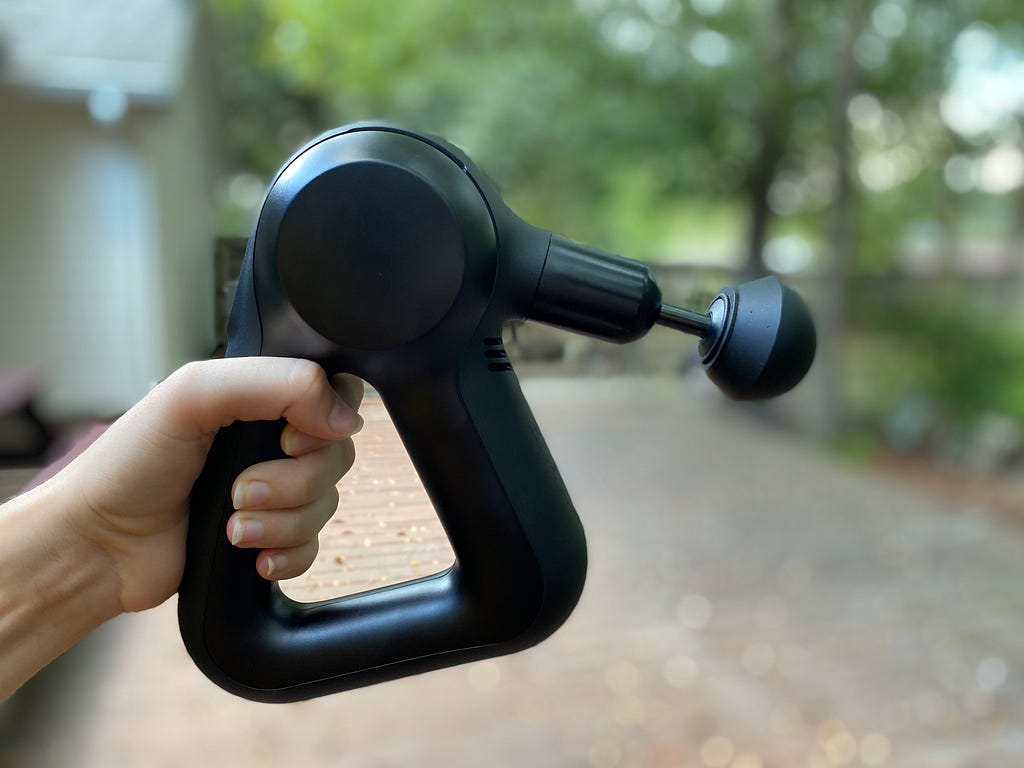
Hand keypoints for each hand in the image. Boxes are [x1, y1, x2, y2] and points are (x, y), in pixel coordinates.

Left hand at [55, 357, 363, 612]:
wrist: (97, 546)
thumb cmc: (128, 464)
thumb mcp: (194, 395)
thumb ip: (276, 384)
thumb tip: (345, 416)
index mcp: (259, 398)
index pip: (335, 396)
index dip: (327, 422)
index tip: (289, 438)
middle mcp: (270, 441)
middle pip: (337, 457)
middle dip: (294, 482)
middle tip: (240, 489)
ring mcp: (272, 491)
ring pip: (326, 506)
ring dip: (282, 522)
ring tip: (231, 525)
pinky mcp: (268, 538)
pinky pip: (313, 548)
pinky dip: (288, 555)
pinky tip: (253, 556)